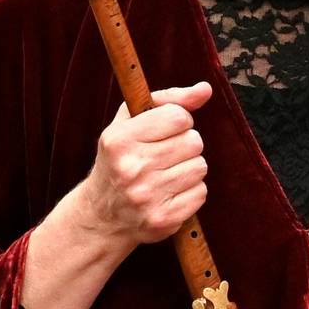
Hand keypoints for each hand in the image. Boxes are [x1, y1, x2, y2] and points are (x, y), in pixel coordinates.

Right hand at [76, 81, 211, 247]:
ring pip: (200, 167)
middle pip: (194, 142)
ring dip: (189, 169)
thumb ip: (168, 100)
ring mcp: (147, 196)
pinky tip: (170, 193)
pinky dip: (191, 191)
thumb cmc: (121, 159)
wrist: (102, 215)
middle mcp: (130, 168)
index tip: (166, 130)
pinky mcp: (163, 219)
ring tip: (167, 174)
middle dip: (186, 145)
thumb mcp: (130, 122)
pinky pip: (201, 192)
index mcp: (118, 140)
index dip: (179, 121)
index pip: (178, 116)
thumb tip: (205, 89)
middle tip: (166, 155)